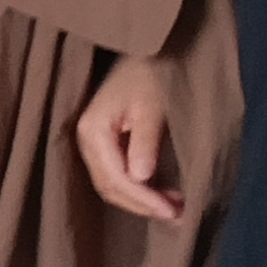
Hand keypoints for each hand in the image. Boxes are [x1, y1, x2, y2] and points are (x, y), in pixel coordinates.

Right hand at [77, 59, 182, 221]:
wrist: (147, 51)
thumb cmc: (150, 74)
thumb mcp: (151, 107)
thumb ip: (145, 142)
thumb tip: (141, 179)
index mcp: (93, 131)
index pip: (115, 178)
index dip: (143, 199)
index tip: (173, 212)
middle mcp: (86, 140)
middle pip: (110, 186)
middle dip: (143, 204)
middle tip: (179, 215)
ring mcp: (94, 143)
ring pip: (114, 184)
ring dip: (143, 199)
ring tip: (176, 207)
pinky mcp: (106, 144)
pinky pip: (118, 174)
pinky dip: (141, 188)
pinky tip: (163, 192)